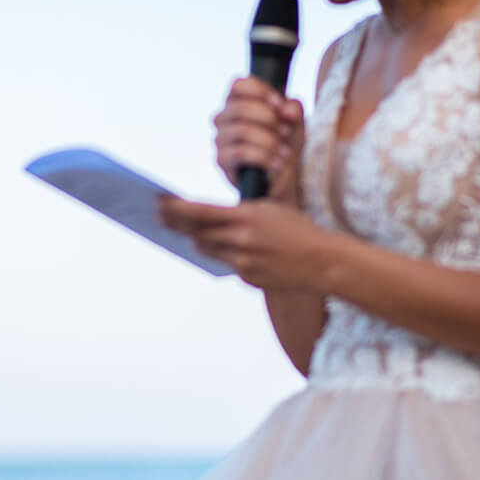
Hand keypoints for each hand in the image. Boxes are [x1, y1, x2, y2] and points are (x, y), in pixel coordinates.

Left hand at [159, 197, 339, 289]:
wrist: (321, 261)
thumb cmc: (296, 228)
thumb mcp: (268, 208)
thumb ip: (237, 213)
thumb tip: (204, 216)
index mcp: (245, 217)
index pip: (199, 212)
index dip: (175, 208)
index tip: (158, 201)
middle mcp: (240, 241)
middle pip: (196, 233)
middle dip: (176, 223)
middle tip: (159, 215)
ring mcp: (242, 262)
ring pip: (208, 249)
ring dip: (201, 239)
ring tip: (197, 230)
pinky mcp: (246, 278)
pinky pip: (227, 264)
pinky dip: (228, 255)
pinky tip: (242, 250)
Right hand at [213, 77, 305, 204]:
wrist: (281, 181)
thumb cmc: (284, 146)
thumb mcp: (295, 124)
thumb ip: (294, 110)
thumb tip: (287, 109)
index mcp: (238, 102)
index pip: (239, 84)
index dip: (261, 91)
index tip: (280, 105)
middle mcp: (224, 118)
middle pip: (241, 107)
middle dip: (269, 119)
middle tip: (285, 132)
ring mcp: (220, 139)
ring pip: (242, 130)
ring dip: (269, 141)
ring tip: (285, 152)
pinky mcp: (222, 160)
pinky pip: (240, 153)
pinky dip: (264, 157)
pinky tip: (278, 164)